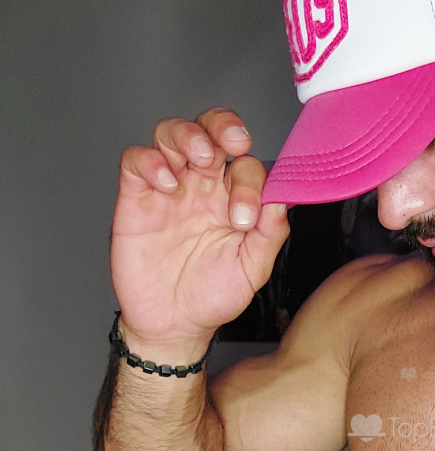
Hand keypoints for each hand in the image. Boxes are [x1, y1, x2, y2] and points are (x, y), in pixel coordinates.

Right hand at [111, 108, 289, 354]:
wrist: (174, 324)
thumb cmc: (213, 295)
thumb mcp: (251, 270)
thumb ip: (269, 235)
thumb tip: (283, 201)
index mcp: (233, 198)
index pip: (246, 165)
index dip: (250, 178)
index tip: (246, 215)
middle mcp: (202, 186)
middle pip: (209, 130)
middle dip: (221, 125)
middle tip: (230, 145)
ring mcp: (169, 188)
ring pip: (172, 134)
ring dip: (187, 135)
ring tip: (198, 159)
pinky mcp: (136, 198)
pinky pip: (136, 161)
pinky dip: (150, 161)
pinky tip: (166, 184)